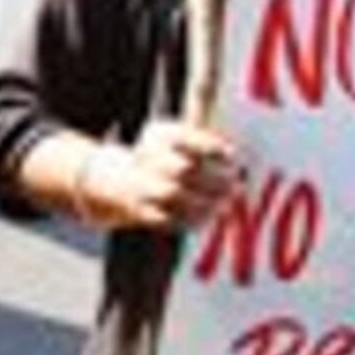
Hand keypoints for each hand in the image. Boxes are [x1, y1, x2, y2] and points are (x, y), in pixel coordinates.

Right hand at [77, 118, 240, 231]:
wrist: (117, 182)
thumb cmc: (164, 159)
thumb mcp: (180, 140)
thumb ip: (207, 144)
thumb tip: (237, 156)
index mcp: (158, 135)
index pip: (183, 137)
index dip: (210, 147)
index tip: (234, 155)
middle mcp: (145, 157)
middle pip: (182, 168)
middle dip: (214, 180)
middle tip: (236, 185)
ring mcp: (140, 185)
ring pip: (174, 194)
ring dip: (206, 202)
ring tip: (226, 204)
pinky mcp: (141, 211)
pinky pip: (168, 217)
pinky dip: (192, 219)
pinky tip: (210, 216)